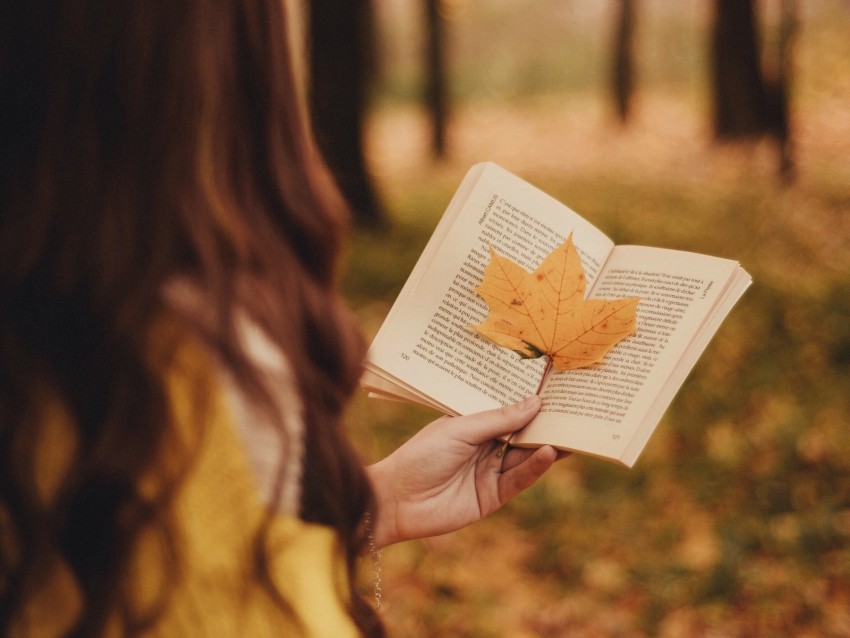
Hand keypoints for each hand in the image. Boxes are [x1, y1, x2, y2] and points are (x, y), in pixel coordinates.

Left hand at [366, 396, 563, 547]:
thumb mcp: (460, 429)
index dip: (529, 401)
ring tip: (570, 430)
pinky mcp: (492, 496)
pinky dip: (535, 466)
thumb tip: (535, 402)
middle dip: (545, 423)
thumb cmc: (421, 455)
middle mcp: (484, 446)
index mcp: (473, 424)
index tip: (556, 388)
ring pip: (525, 456)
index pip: (507, 411)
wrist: (396, 499)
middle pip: (522, 433)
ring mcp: (489, 471)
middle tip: (575, 409)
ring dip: (546, 444)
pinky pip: (519, 479)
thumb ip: (499, 419)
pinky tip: (548, 452)